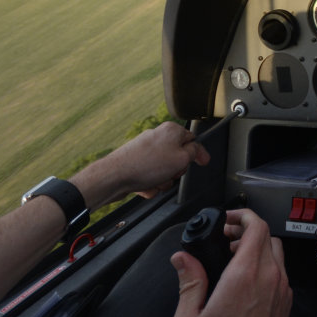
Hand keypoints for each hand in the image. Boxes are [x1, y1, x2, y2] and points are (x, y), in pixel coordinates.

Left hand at [71, 121, 210, 208]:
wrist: (114, 177)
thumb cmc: (146, 165)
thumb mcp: (182, 158)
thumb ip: (195, 152)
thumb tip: (196, 150)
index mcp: (171, 130)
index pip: (193, 140)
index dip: (198, 154)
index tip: (202, 163)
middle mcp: (157, 137)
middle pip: (177, 157)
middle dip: (176, 171)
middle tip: (171, 174)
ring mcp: (144, 150)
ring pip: (163, 169)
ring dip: (162, 180)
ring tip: (154, 182)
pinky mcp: (134, 163)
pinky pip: (149, 176)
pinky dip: (149, 183)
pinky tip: (144, 185)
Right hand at [168, 209, 291, 316]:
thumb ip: (188, 283)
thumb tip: (183, 259)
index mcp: (245, 277)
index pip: (256, 227)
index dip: (242, 215)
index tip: (228, 218)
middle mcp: (270, 280)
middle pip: (268, 236)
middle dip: (247, 230)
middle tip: (226, 237)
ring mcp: (282, 293)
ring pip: (277, 254)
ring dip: (258, 248)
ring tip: (233, 257)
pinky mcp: (285, 306)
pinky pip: (281, 274)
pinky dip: (266, 266)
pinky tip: (245, 280)